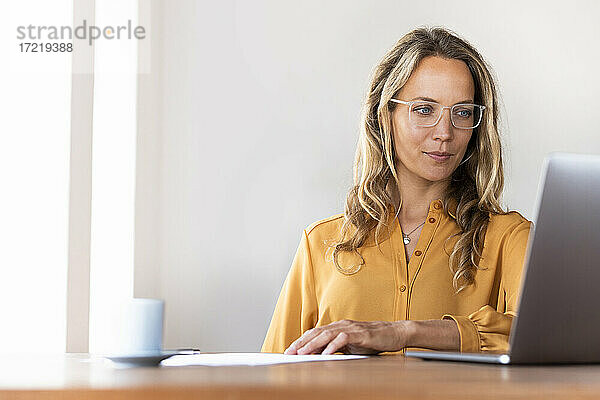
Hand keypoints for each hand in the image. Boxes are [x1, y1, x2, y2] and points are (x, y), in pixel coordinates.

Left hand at [283, 319, 410, 354]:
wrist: (395, 333)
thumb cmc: (374, 340)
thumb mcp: (352, 345)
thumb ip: (337, 348)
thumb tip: (321, 355)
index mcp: (338, 327)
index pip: (315, 333)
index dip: (301, 341)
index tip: (290, 350)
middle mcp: (342, 325)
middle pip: (317, 332)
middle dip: (301, 343)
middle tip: (289, 352)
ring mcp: (350, 328)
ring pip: (326, 334)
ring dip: (312, 344)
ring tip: (302, 353)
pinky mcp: (360, 334)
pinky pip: (343, 339)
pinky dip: (332, 346)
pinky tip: (325, 354)